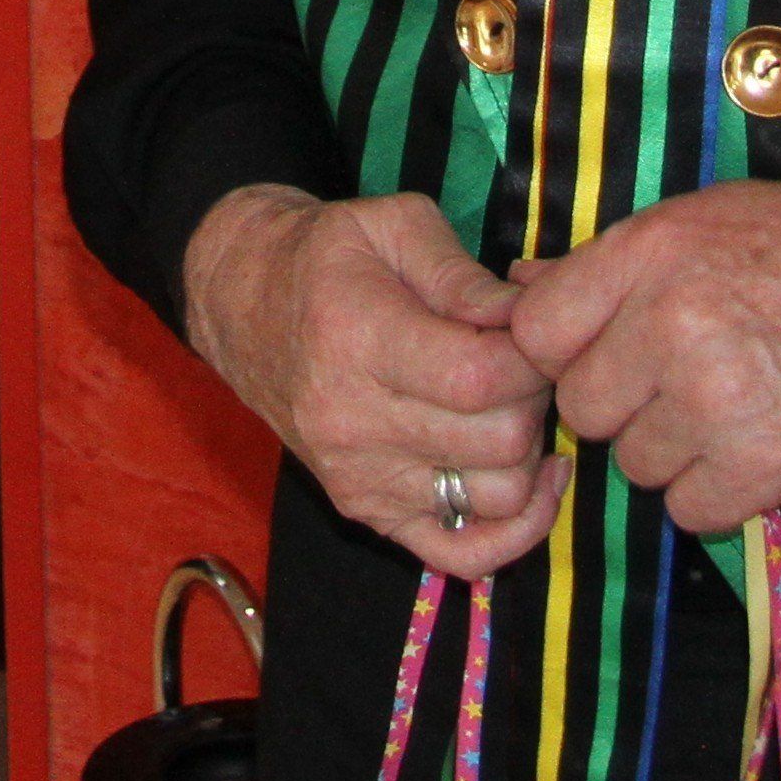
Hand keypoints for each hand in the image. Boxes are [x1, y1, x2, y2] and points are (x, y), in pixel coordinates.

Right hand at [182, 185, 557, 578]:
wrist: (244, 306)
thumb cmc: (326, 257)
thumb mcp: (392, 225)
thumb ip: (464, 274)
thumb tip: (530, 319)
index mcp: (359, 340)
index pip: (482, 377)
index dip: (535, 354)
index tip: (534, 329)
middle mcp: (353, 422)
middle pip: (499, 441)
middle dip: (537, 397)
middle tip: (525, 362)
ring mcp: (358, 478)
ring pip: (497, 497)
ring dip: (529, 452)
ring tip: (512, 405)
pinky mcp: (366, 512)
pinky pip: (464, 555)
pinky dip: (515, 530)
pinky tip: (531, 478)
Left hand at [504, 181, 780, 535]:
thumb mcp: (711, 221)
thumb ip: (611, 263)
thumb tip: (519, 290)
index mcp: (655, 253)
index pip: (537, 329)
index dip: (562, 348)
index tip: (602, 350)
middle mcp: (675, 324)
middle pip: (582, 407)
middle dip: (623, 403)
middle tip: (682, 378)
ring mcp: (717, 400)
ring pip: (634, 463)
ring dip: (673, 449)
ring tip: (736, 403)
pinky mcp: (761, 466)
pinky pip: (688, 508)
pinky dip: (717, 492)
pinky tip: (758, 445)